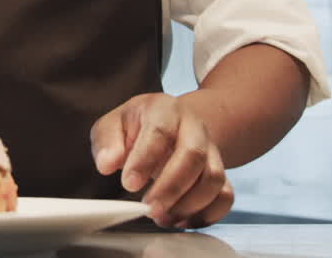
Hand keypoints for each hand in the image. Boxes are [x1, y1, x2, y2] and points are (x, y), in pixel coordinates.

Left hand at [90, 93, 234, 228]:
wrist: (173, 124)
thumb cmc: (137, 126)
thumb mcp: (113, 125)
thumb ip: (107, 141)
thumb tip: (107, 164)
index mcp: (164, 109)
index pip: (160, 132)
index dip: (145, 160)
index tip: (129, 184)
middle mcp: (193, 127)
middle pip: (194, 155)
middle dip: (171, 187)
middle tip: (149, 208)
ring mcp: (211, 150)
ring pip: (213, 178)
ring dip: (188, 204)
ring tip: (162, 217)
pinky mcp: (221, 173)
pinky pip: (225, 196)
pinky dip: (207, 214)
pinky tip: (182, 221)